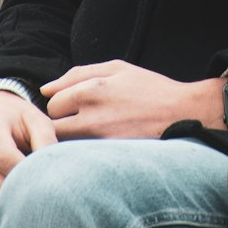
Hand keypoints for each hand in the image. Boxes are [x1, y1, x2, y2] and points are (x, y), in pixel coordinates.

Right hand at [0, 90, 56, 227]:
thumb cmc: (20, 122)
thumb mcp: (36, 121)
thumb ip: (46, 141)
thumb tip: (51, 172)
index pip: (4, 159)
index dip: (26, 173)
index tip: (44, 177)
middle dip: (16, 194)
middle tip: (36, 193)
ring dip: (3, 210)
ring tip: (23, 201)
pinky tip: (6, 212)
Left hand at [42, 60, 225, 140]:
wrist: (182, 114)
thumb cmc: (148, 88)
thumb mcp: (117, 68)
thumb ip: (78, 74)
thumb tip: (45, 88)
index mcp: (91, 89)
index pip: (52, 102)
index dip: (61, 103)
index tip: (73, 106)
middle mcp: (91, 116)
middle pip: (52, 126)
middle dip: (60, 123)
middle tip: (79, 121)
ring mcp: (99, 141)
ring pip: (64, 145)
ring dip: (69, 140)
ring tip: (88, 135)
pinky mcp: (109, 159)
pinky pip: (81, 158)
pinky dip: (83, 154)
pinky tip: (98, 147)